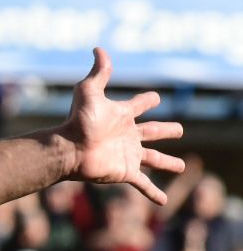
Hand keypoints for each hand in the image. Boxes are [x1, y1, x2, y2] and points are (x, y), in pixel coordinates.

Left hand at [61, 48, 184, 204]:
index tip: (155, 99)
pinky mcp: (125, 171)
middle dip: (166, 130)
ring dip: (168, 163)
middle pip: (154, 132)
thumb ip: (99, 71)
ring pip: (154, 159)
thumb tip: (99, 47)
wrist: (68, 149)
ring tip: (181, 167)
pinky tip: (163, 203)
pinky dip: (153, 193)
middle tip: (179, 129)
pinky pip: (143, 184)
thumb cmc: (77, 120)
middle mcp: (128, 136)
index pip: (140, 105)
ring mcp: (128, 154)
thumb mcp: (89, 92)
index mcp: (123, 116)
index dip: (148, 101)